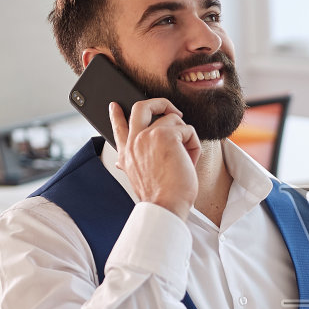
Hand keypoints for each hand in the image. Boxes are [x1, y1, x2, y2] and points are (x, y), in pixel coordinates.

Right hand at [110, 98, 200, 217]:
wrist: (165, 206)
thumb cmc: (160, 197)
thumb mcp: (139, 179)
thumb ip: (132, 164)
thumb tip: (121, 163)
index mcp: (127, 154)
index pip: (118, 128)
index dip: (116, 115)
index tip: (114, 106)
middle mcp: (134, 142)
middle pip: (141, 107)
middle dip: (160, 103)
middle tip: (173, 109)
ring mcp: (148, 135)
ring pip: (174, 119)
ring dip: (186, 137)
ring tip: (186, 158)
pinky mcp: (166, 135)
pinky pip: (188, 130)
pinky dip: (194, 146)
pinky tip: (190, 161)